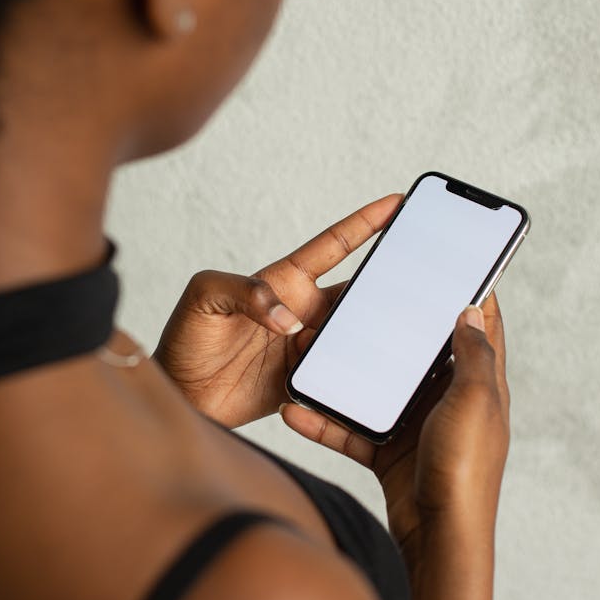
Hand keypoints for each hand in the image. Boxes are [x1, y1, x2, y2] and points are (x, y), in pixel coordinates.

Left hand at [152, 193, 403, 428]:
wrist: (180, 395)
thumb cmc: (185, 338)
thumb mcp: (205, 297)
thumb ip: (245, 293)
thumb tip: (290, 318)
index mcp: (285, 281)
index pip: (334, 245)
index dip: (365, 224)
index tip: (397, 203)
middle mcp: (302, 310)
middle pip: (356, 291)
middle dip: (387, 280)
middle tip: (419, 272)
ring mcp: (307, 346)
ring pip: (354, 333)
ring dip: (374, 333)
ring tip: (403, 331)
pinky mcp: (306, 381)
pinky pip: (339, 376)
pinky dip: (356, 375)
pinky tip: (376, 376)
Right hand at [279, 292, 509, 567]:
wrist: (439, 538)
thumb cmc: (466, 470)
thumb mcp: (474, 402)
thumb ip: (473, 355)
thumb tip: (473, 309)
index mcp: (478, 383)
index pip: (478, 326)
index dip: (465, 292)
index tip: (443, 263)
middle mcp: (447, 400)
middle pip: (416, 352)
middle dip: (389, 326)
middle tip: (358, 298)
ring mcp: (416, 425)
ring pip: (376, 388)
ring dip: (345, 373)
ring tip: (313, 350)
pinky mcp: (388, 452)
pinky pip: (352, 429)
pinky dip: (325, 422)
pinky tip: (295, 411)